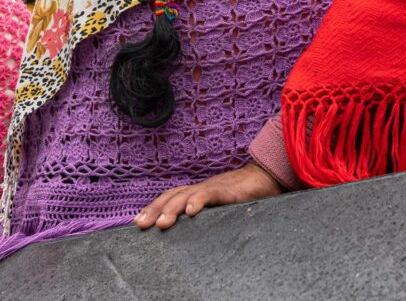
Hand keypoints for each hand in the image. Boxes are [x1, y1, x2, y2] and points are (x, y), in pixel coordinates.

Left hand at [134, 161, 282, 230]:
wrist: (267, 176)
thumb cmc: (244, 194)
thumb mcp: (220, 207)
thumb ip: (207, 215)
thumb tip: (191, 230)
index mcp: (197, 192)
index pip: (170, 198)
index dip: (154, 207)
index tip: (138, 222)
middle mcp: (201, 188)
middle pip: (172, 196)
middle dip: (154, 210)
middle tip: (141, 225)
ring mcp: (214, 187)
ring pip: (187, 195)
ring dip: (172, 208)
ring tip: (161, 223)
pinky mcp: (229, 190)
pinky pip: (211, 193)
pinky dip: (199, 200)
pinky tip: (191, 211)